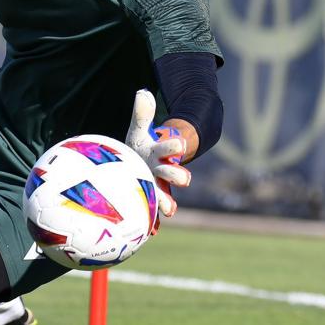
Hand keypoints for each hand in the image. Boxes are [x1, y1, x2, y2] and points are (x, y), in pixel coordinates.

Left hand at [125, 89, 190, 219]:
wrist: (148, 162)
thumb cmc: (143, 145)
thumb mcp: (141, 130)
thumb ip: (142, 114)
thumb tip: (142, 93)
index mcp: (162, 152)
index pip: (171, 147)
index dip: (175, 145)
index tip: (179, 143)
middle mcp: (163, 170)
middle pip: (175, 174)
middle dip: (179, 176)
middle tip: (184, 178)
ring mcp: (158, 187)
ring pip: (167, 196)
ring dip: (168, 203)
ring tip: (169, 210)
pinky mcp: (151, 200)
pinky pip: (152, 212)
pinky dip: (152, 221)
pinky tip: (150, 231)